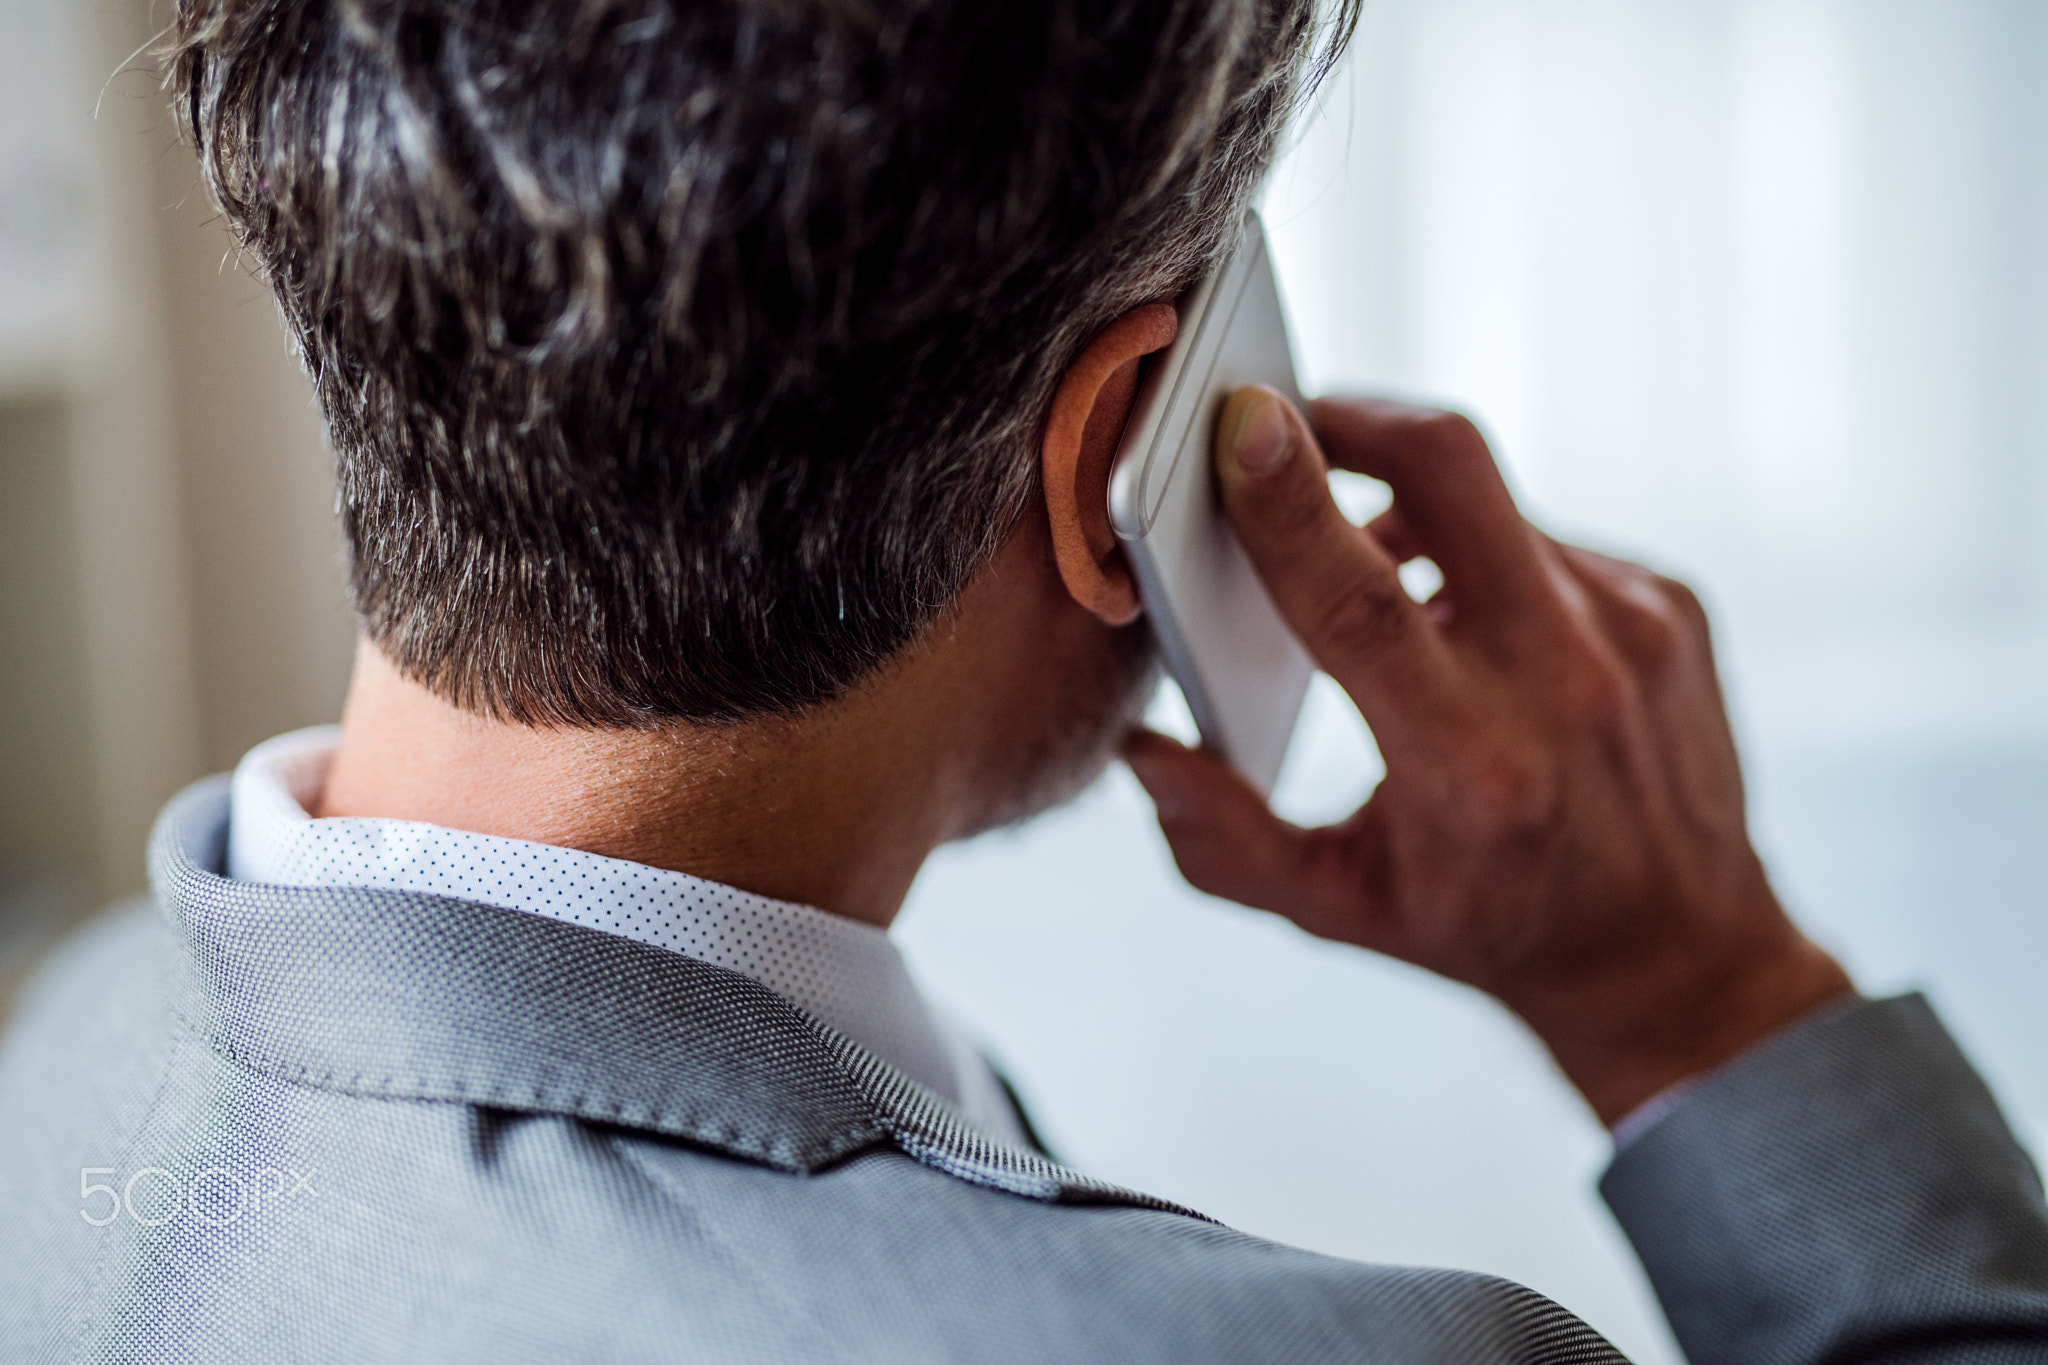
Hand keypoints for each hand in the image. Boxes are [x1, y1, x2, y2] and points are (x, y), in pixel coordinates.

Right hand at [1123, 389, 1853, 1124]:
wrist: (1676, 952)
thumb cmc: (1488, 927)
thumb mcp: (1339, 908)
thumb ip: (1223, 839)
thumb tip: (1141, 749)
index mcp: (1465, 766)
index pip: (1360, 600)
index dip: (1291, 504)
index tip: (1242, 423)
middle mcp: (1563, 681)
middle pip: (1449, 468)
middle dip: (1354, 418)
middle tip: (1287, 425)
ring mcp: (1631, 630)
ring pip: (1489, 501)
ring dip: (1411, 512)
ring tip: (1371, 569)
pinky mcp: (1669, 604)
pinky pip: (1546, 537)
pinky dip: (1486, 560)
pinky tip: (1472, 626)